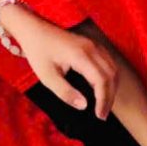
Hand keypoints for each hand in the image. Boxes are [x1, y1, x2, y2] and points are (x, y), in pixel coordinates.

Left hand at [1, 8, 118, 118]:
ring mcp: (94, 44)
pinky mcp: (92, 45)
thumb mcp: (47, 77)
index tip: (99, 116)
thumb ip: (65, 92)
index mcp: (81, 56)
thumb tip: (83, 106)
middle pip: (111, 75)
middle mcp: (92, 48)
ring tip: (103, 105)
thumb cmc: (38, 52)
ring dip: (111, 88)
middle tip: (102, 115)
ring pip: (112, 68)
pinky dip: (108, 78)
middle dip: (109, 97)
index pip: (102, 80)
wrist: (33, 29)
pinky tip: (101, 90)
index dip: (103, 100)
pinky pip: (108, 62)